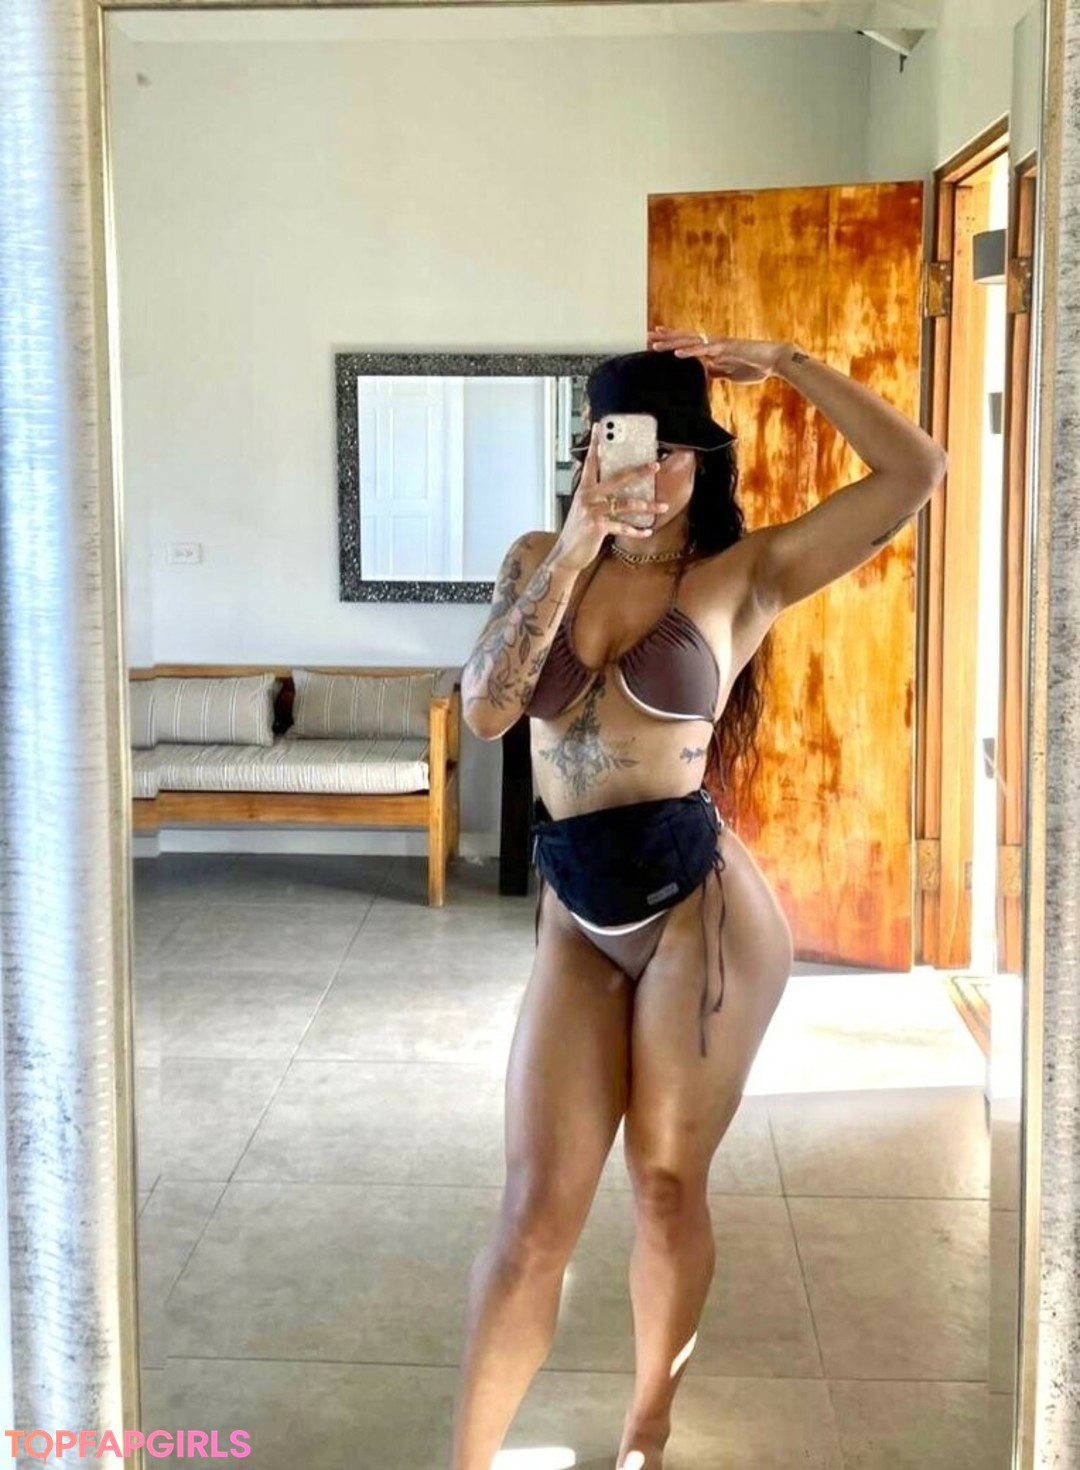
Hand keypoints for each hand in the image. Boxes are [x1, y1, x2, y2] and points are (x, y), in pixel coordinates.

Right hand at [552, 424, 667, 571]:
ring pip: (625, 504)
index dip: (595, 445)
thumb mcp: (583, 509)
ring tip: (663, 506)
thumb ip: (596, 497)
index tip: (600, 428)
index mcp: (584, 489)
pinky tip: (647, 531)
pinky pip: (622, 526)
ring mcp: (592, 511)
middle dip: (639, 471)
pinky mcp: (597, 527)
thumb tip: (616, 488)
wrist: (566, 554)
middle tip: (655, 466)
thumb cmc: (578, 532)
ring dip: (647, 506)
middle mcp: (587, 496)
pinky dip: (636, 530)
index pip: (591, 463)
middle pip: (617, 479)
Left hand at [648, 326, 789, 382]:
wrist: (774, 361)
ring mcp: (719, 344)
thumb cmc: (755, 366)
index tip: (656, 341)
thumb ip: (716, 372)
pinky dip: (690, 351)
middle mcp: (713, 343)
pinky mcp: (726, 348)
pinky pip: (705, 350)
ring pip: (691, 341)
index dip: (673, 341)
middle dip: (666, 338)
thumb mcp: (729, 374)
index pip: (688, 344)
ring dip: (672, 343)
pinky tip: (677, 353)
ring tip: (655, 344)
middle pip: (685, 339)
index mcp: (713, 350)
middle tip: (647, 335)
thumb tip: (704, 375)